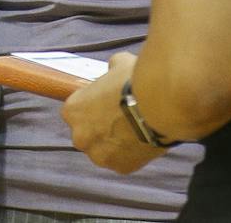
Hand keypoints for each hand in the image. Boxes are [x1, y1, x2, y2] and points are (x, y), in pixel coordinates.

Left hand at [61, 52, 164, 174]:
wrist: (158, 105)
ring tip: (136, 129)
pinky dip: (132, 153)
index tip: (106, 104)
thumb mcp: (118, 64)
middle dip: (101, 128)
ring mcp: (100, 155)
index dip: (92, 107)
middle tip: (122, 117)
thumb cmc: (134, 82)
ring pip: (105, 150)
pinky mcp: (121, 168)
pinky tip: (144, 139)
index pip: (76, 111)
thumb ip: (110, 68)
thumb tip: (114, 67)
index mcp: (73, 110)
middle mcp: (80, 136)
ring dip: (116, 142)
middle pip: (88, 134)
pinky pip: (124, 160)